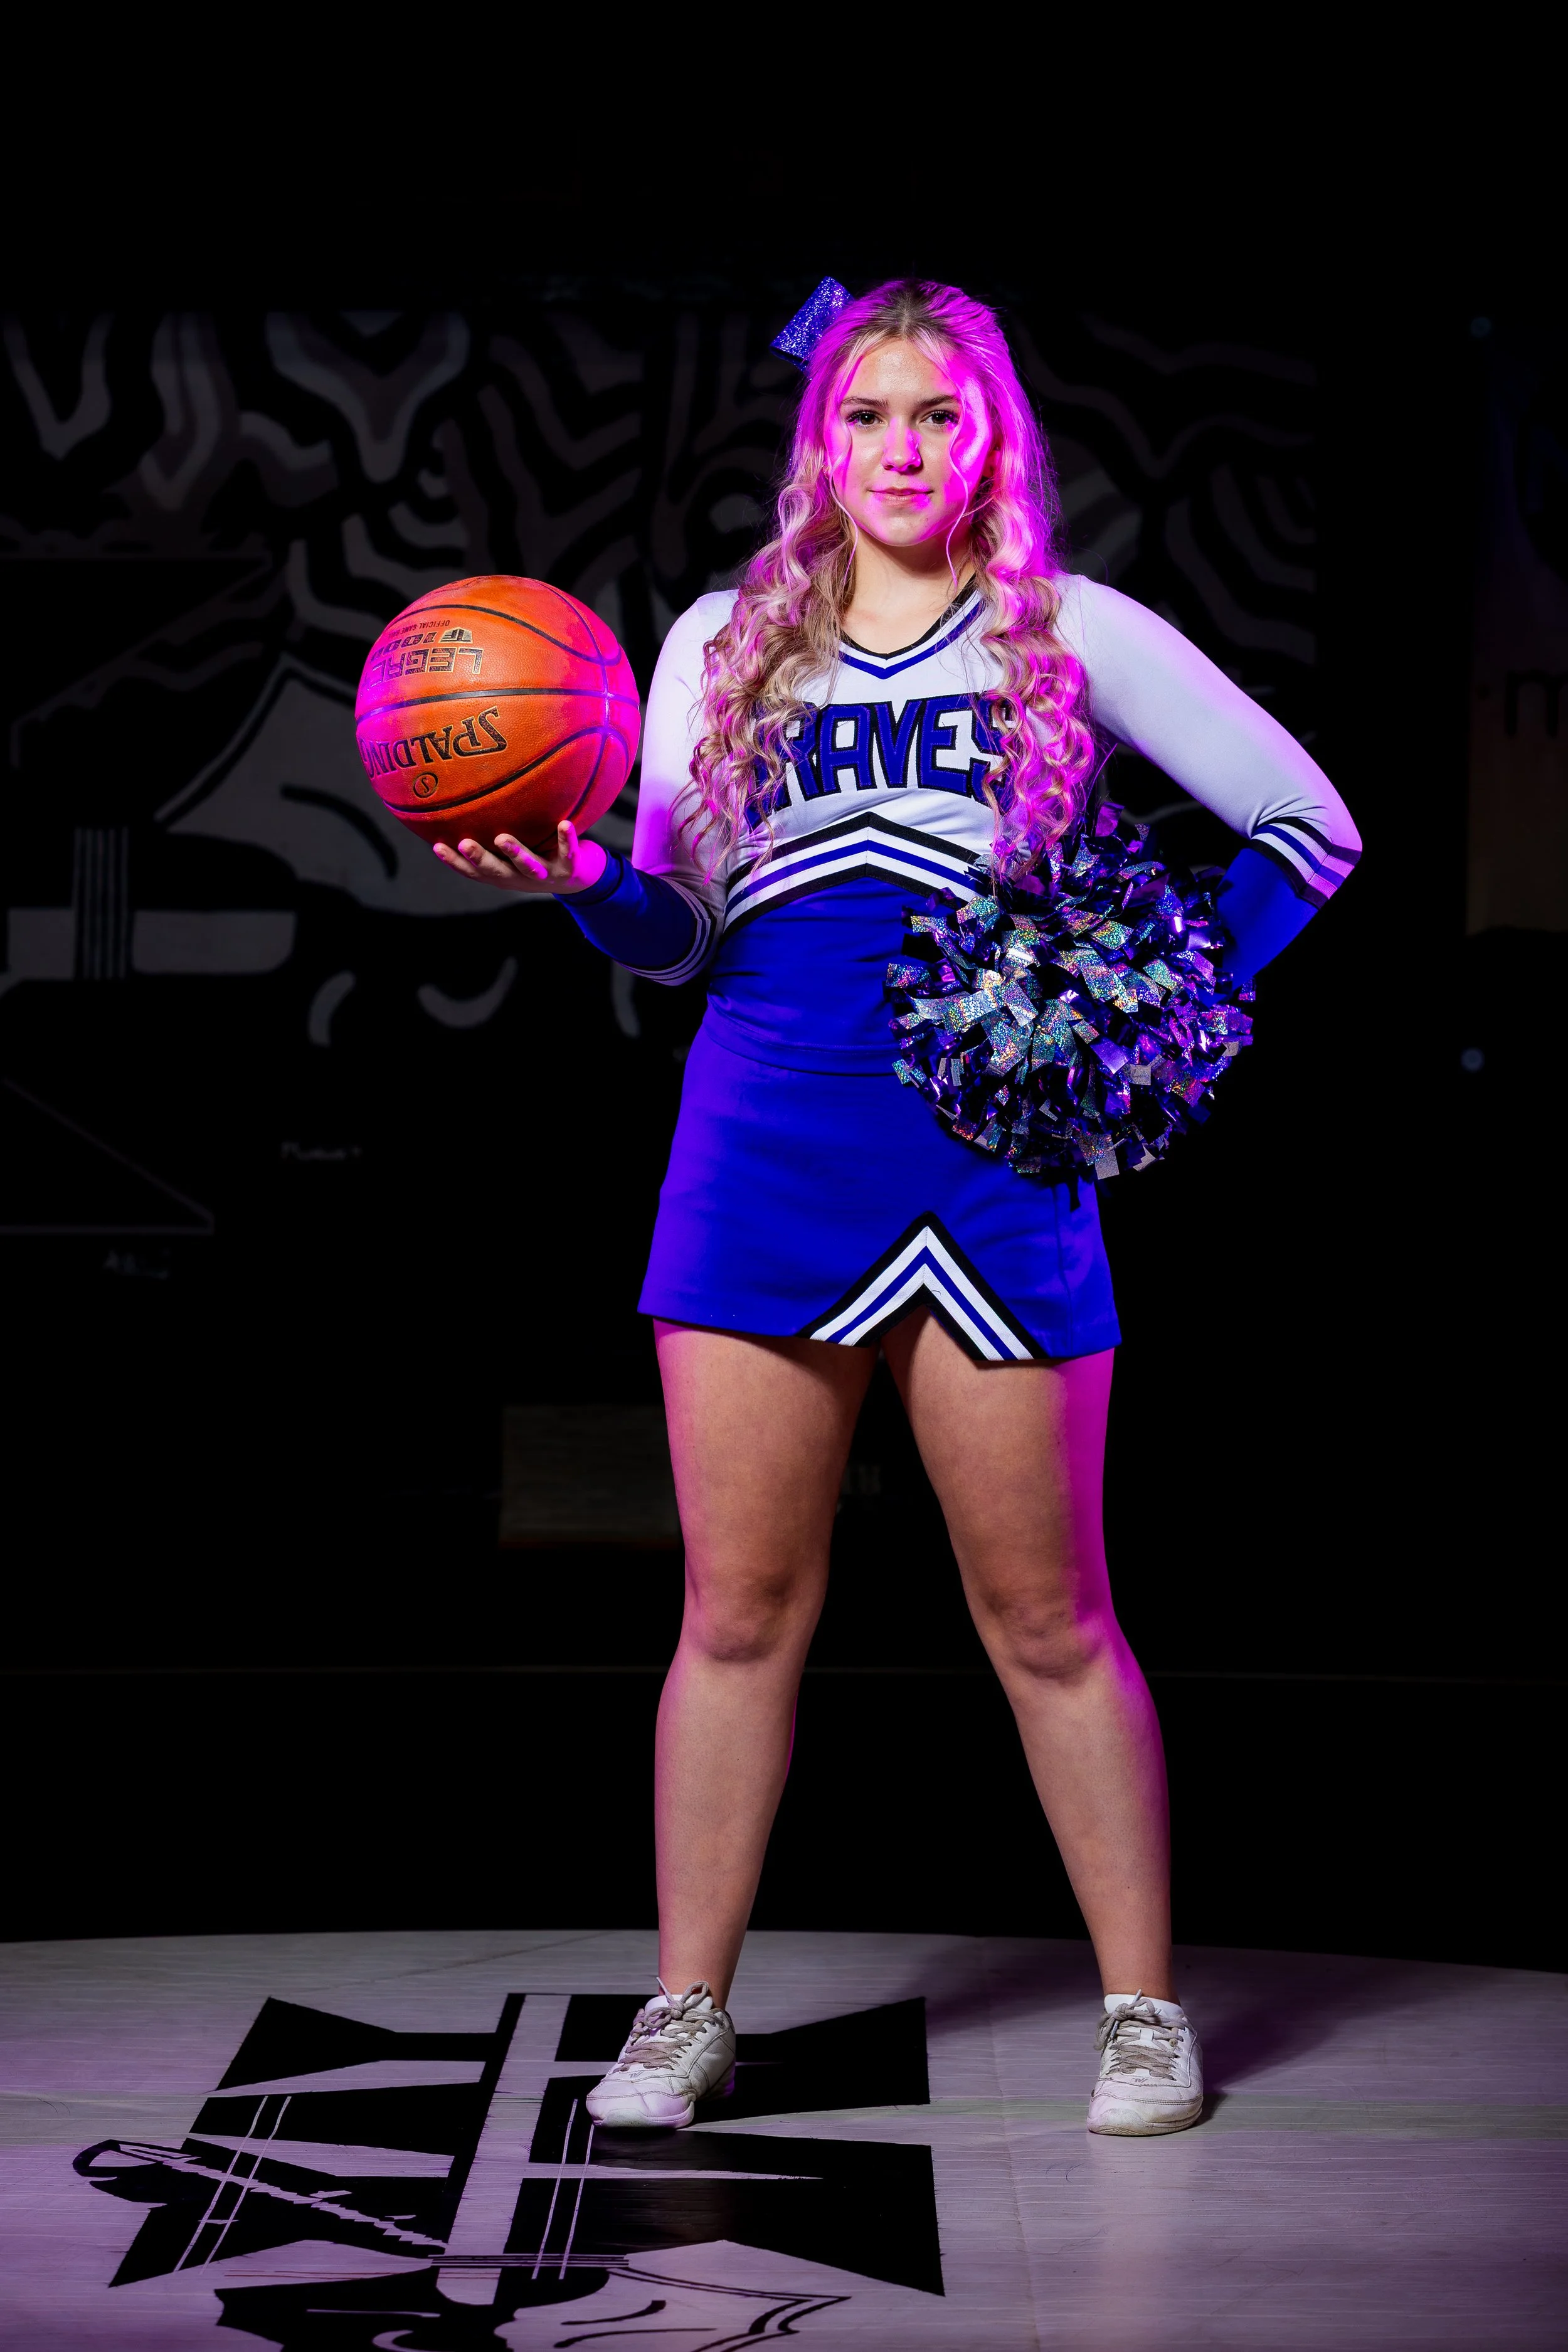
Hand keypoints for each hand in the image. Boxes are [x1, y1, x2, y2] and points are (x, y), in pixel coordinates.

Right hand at [431, 819, 608, 895]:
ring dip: (516, 853)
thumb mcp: (517, 848)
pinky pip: (567, 852)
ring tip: (503, 838)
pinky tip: (565, 823)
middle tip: (464, 843)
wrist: (584, 879)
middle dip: (480, 859)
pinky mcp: (570, 869)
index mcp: (505, 874)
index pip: (475, 871)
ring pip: (529, 867)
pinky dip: (565, 839)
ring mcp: (545, 875)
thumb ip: (495, 832)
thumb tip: (468, 799)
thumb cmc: (542, 855)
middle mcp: (521, 878)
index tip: (437, 846)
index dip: (456, 862)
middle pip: (497, 871)